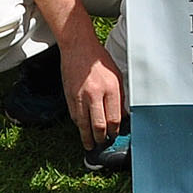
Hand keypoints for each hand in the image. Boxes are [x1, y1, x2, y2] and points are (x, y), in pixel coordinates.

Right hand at [61, 30, 126, 147]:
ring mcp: (80, 97)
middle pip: (99, 126)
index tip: (115, 134)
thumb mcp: (117, 76)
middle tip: (103, 143)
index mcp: (110, 88)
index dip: (115, 131)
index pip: (114, 118)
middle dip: (102, 139)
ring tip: (90, 145)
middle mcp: (95, 94)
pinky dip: (79, 126)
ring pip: (84, 125)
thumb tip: (123, 115)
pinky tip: (82, 129)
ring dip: (87, 138)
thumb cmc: (99, 60)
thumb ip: (121, 97)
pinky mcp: (69, 97)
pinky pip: (74, 117)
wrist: (79, 48)